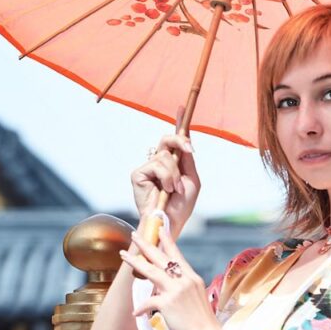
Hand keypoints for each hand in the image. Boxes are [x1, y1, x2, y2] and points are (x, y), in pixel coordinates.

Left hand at [119, 229, 218, 329]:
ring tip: (124, 254)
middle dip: (146, 244)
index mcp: (192, 278)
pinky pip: (148, 301)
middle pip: (162, 258)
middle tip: (135, 234)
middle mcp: (184, 280)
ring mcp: (176, 290)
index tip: (160, 229)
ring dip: (135, 262)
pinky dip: (141, 307)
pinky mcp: (168, 303)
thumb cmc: (202, 323)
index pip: (177, 255)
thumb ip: (183, 289)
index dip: (167, 241)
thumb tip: (168, 288)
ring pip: (151, 271)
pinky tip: (136, 313)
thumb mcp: (196, 298)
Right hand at [131, 110, 199, 236]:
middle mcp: (159, 163)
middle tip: (189, 150)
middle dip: (180, 142)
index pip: (174, 141)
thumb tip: (185, 137)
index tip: (183, 107)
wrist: (171, 221)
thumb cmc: (182, 205)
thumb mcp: (192, 179)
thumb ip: (187, 158)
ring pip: (165, 156)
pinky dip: (166, 177)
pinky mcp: (138, 173)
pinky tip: (165, 190)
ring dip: (175, 174)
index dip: (179, 124)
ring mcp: (147, 168)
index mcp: (173, 164)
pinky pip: (157, 164)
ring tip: (174, 189)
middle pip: (167, 140)